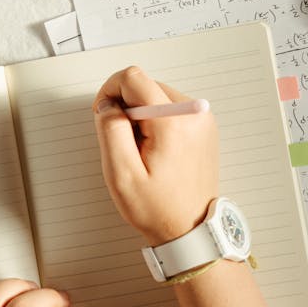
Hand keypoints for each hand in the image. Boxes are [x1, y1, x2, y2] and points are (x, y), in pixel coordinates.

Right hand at [93, 66, 219, 246]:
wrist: (191, 229)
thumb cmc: (158, 208)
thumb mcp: (121, 174)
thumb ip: (110, 130)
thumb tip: (107, 103)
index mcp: (172, 121)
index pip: (132, 78)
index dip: (109, 92)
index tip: (104, 116)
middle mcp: (193, 112)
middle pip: (144, 85)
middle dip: (126, 107)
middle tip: (125, 144)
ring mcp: (201, 117)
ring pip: (156, 94)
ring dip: (141, 115)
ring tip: (142, 151)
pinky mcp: (203, 124)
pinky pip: (169, 107)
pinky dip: (156, 121)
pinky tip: (156, 149)